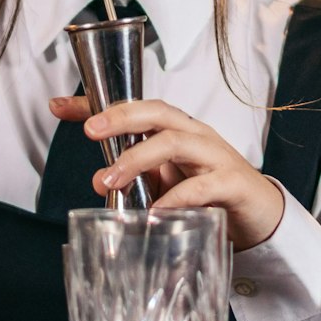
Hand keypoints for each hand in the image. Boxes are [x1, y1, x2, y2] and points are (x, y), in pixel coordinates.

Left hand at [48, 97, 286, 249]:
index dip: (96, 104)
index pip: (134, 108)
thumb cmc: (211, 193)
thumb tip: (99, 180)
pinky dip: (176, 196)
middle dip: (121, 116)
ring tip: (111, 179)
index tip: (58, 106)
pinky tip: (155, 210)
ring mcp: (215, 156)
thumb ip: (136, 178)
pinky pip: (201, 185)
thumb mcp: (166, 182)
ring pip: (175, 141)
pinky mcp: (233, 183)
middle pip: (157, 111)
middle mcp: (194, 135)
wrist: (261, 216)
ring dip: (138, 158)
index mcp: (176, 130)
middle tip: (90, 130)